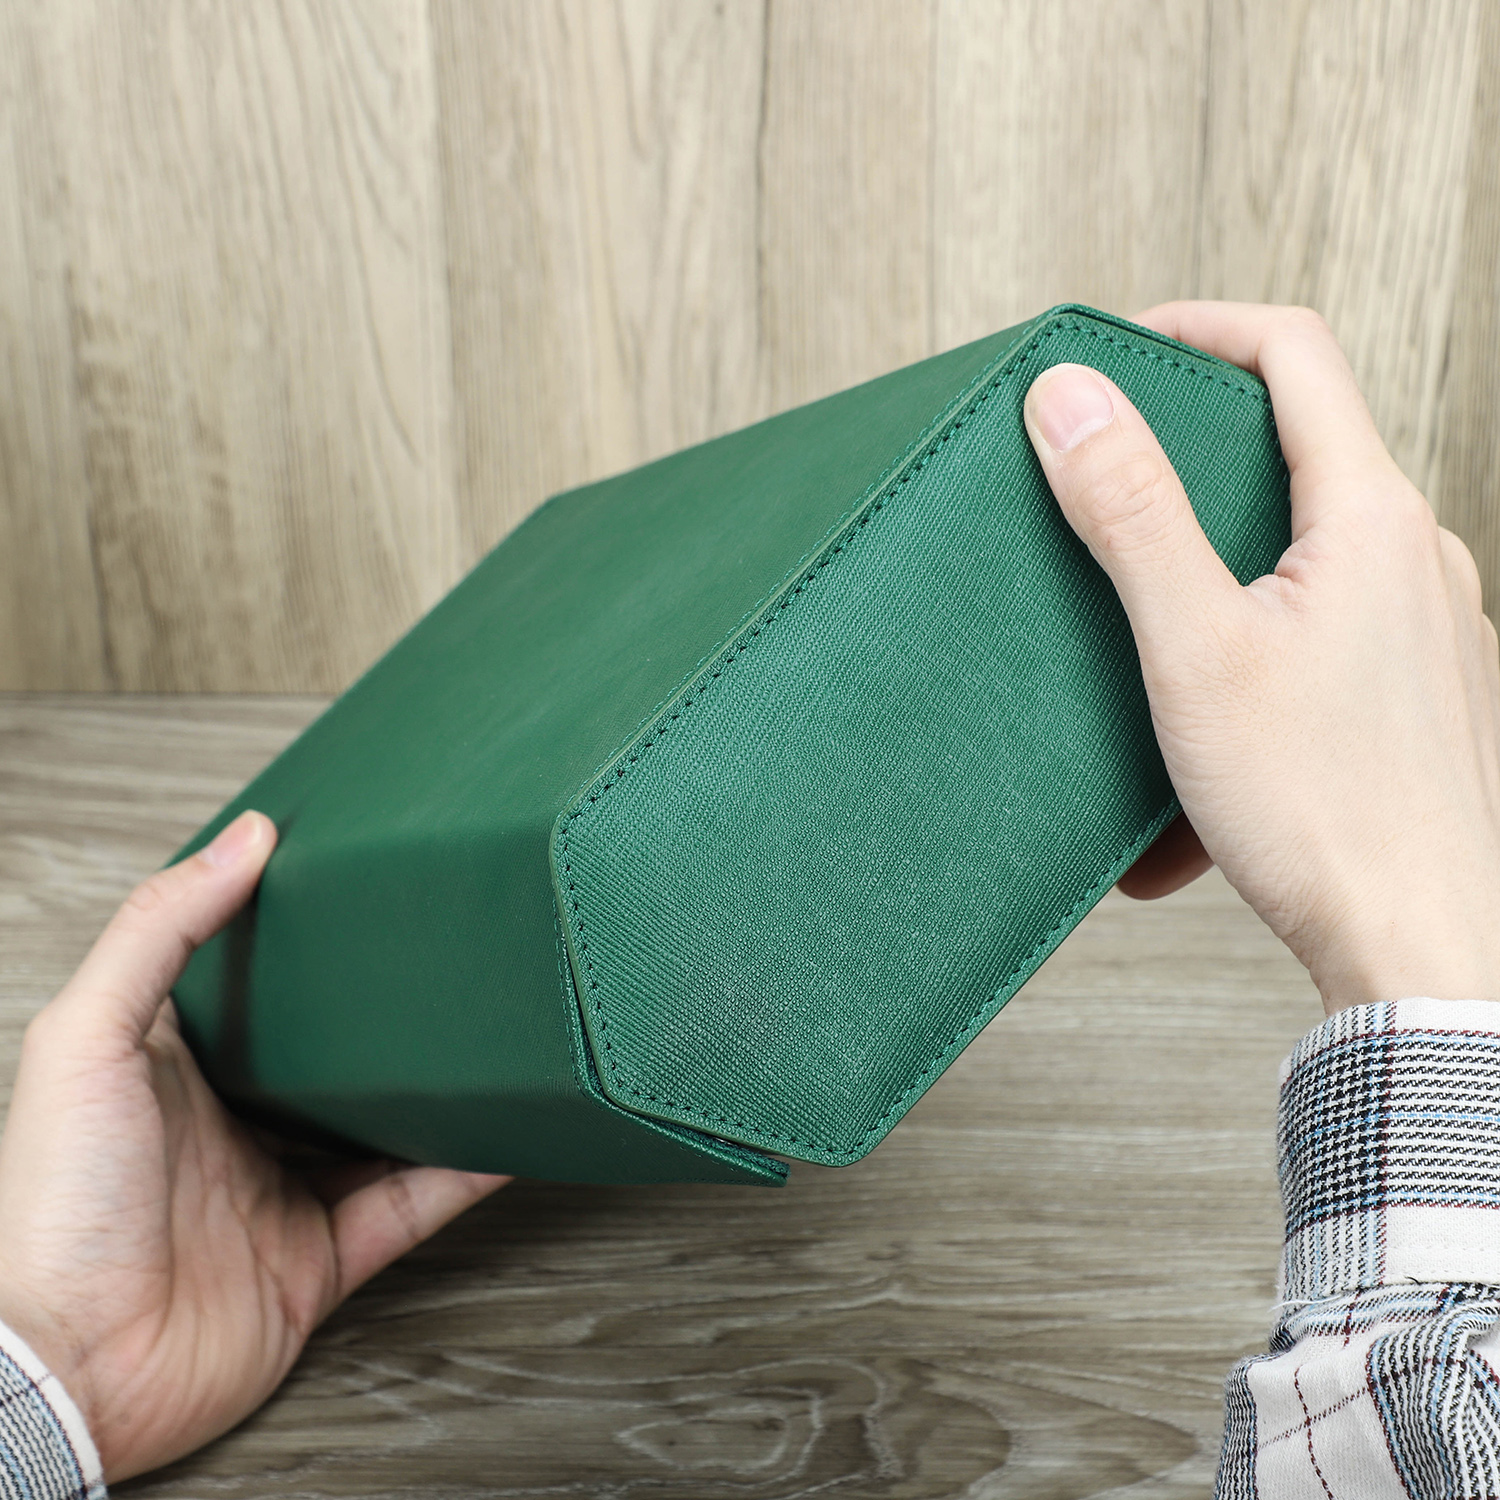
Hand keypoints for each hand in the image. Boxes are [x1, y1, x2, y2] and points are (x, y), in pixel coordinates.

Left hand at [0, 811, 507, 1480]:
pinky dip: (461, 1174)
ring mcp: (277, 1195)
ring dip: (435, 1093)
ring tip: (493, 1039)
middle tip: (447, 958)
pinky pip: (408, 1206)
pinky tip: (504, 1135)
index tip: (360, 889)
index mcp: (174, 1071)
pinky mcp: (316, 1263)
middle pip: (330, 1057)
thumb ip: (160, 932)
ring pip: (381, 1129)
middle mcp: (230, 1128)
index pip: (252, 988)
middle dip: (385, 1015)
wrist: (65, 1367)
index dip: (302, 940)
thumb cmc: (47, 1208)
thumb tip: (246, 838)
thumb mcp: (86, 1038)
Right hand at [1023, 302, 1499, 1014]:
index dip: (1196, 328)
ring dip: (1211, 564)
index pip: (1292, 352)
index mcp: (1370, 516)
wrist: (1423, 949)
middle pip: (1295, 445)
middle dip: (1189, 452)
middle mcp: (1416, 554)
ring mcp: (1423, 624)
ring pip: (1301, 546)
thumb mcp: (1193, 649)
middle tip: (1104, 480)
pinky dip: (1243, 652)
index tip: (1115, 355)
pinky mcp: (1411, 689)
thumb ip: (1132, 513)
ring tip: (1134, 620)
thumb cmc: (1320, 809)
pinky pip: (1317, 633)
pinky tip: (1191, 730)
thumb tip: (1073, 398)